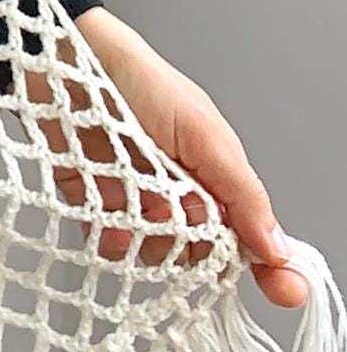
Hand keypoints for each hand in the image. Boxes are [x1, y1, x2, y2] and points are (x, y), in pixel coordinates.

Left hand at [25, 8, 307, 311]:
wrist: (67, 60)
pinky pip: (108, 242)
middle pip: (200, 251)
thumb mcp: (204, 132)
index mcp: (214, 176)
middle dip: (190, 242)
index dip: (266, 263)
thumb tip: (278, 247)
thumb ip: (241, 192)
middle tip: (176, 213)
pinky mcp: (94, 202)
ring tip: (135, 205)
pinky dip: (110, 238)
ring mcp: (136, 200)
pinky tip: (108, 223)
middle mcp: (178, 192)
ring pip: (154, 252)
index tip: (284, 291)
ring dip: (148, 239)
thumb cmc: (141, 81)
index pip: (248, 233)